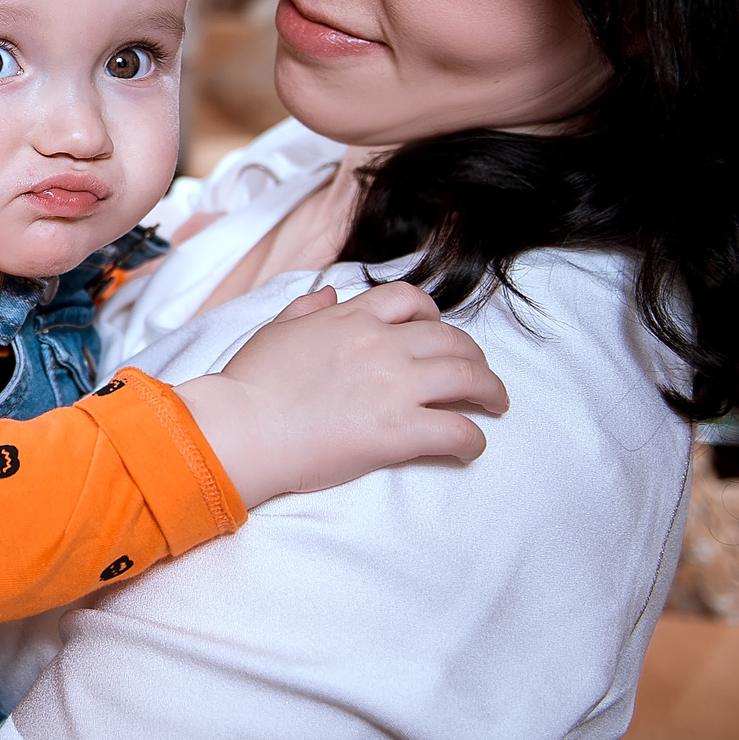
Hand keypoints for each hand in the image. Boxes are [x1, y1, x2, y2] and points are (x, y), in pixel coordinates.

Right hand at [173, 283, 499, 507]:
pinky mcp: (399, 432)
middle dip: (474, 355)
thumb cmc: (250, 384)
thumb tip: (329, 293)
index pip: (410, 300)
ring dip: (490, 390)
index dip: (433, 314)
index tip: (438, 332)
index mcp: (351, 319)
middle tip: (479, 373)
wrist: (243, 428)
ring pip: (468, 378)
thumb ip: (307, 309)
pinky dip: (472, 439)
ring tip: (495, 404)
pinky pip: (457, 431)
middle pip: (451, 339)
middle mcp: (382, 345)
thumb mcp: (276, 331)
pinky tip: (471, 447)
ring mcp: (394, 388)